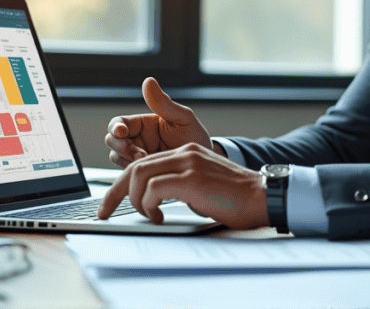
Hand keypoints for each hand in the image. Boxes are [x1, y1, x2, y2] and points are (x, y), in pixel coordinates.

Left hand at [97, 143, 268, 228]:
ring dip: (135, 200)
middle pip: (134, 167)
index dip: (121, 185)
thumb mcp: (201, 185)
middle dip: (116, 193)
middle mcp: (185, 153)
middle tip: (108, 213)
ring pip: (140, 175)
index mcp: (186, 152)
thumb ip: (178, 185)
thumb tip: (155, 199)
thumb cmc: (235, 198)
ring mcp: (188, 164)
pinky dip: (148, 204)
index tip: (109, 204)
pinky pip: (154, 188)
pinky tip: (159, 217)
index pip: (142, 163)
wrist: (262, 197)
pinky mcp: (192, 179)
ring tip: (146, 215)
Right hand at [105, 77, 214, 167]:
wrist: (204, 166)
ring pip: (117, 158)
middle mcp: (136, 140)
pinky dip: (134, 175)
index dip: (115, 127)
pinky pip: (127, 175)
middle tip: (140, 156)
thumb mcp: (183, 119)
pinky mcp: (140, 175)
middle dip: (122, 147)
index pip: (119, 122)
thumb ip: (164, 103)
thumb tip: (149, 81)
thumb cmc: (195, 138)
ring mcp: (136, 158)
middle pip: (112, 141)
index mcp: (143, 124)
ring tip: (151, 165)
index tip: (122, 132)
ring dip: (128, 162)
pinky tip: (151, 175)